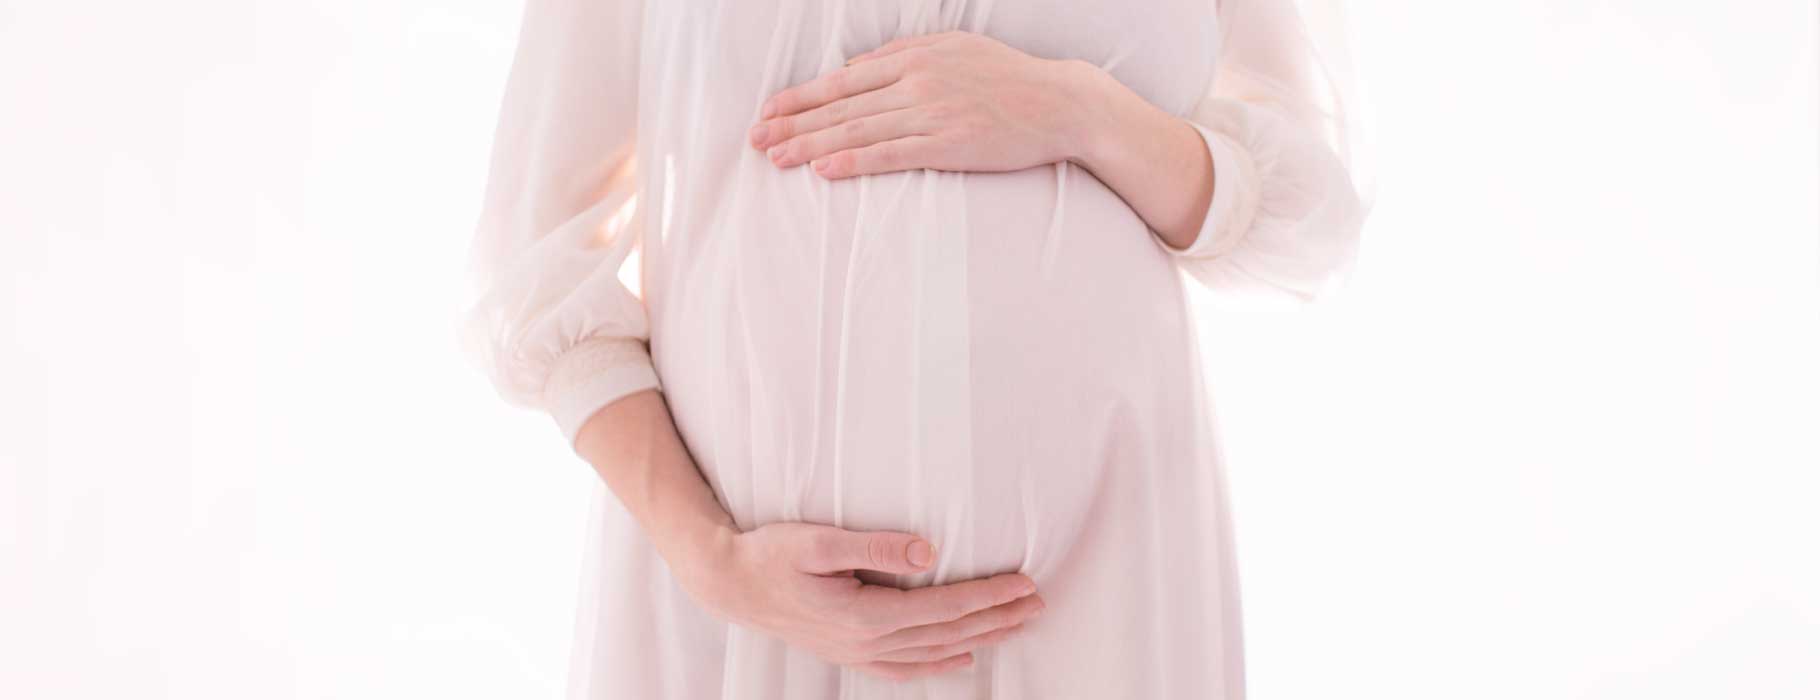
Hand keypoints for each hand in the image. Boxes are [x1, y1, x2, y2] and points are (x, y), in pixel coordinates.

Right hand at [675, 522, 1044, 681]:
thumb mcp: (818, 540)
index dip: (988, 597)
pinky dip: (939, 664)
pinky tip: (961, 659)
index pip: (944, 607)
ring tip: (1017, 625)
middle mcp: (867, 643)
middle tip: (1038, 603)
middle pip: (948, 633)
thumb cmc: (769, 554)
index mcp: (866, 615)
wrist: (727, 583)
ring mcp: (858, 654)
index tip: (1025, 584)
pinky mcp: (848, 652)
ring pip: (934, 652)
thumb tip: (930, 551)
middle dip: (997, 618)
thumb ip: (876, 546)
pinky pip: (904, 668)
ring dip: (979, 638)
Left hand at [748, 32, 1110, 178]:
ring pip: (858, 129)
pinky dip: (854, 161)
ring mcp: (933, 113)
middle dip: (794, 122)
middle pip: (842, 105)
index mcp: (915, 56)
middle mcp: (917, 81)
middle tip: (756, 138)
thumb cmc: (1008, 77)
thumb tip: (860, 65)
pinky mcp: (950, 144)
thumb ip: (906, 54)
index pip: (844, 79)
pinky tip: (823, 170)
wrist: (1061, 103)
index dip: (802, 96)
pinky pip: (891, 154)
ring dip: (812, 144)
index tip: (769, 110)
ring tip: (777, 157)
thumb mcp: (955, 47)